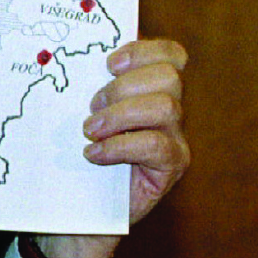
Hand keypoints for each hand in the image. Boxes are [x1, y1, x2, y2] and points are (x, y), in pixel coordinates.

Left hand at [84, 38, 189, 224]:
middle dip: (124, 85)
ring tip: (90, 130)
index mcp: (153, 88)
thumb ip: (90, 83)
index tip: (109, 63)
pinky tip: (94, 154)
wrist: (83, 209)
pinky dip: (120, 145)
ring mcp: (176, 138)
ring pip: (166, 107)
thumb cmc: (81, 154)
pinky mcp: (172, 166)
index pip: (170, 54)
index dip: (143, 50)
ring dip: (120, 115)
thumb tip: (82, 48)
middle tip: (92, 105)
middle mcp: (171, 109)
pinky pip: (156, 145)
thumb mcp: (83, 112)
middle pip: (169, 75)